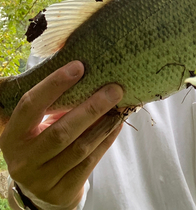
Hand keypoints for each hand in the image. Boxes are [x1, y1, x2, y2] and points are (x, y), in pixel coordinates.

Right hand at [0, 61, 123, 209]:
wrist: (39, 189)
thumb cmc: (41, 142)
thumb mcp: (36, 125)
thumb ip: (53, 104)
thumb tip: (85, 70)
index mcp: (13, 135)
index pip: (30, 105)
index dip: (54, 85)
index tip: (79, 66)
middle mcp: (23, 159)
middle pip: (60, 131)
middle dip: (91, 108)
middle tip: (114, 89)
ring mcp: (41, 179)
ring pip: (79, 148)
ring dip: (104, 124)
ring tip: (120, 105)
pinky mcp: (62, 191)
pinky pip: (89, 163)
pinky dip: (105, 141)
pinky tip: (116, 124)